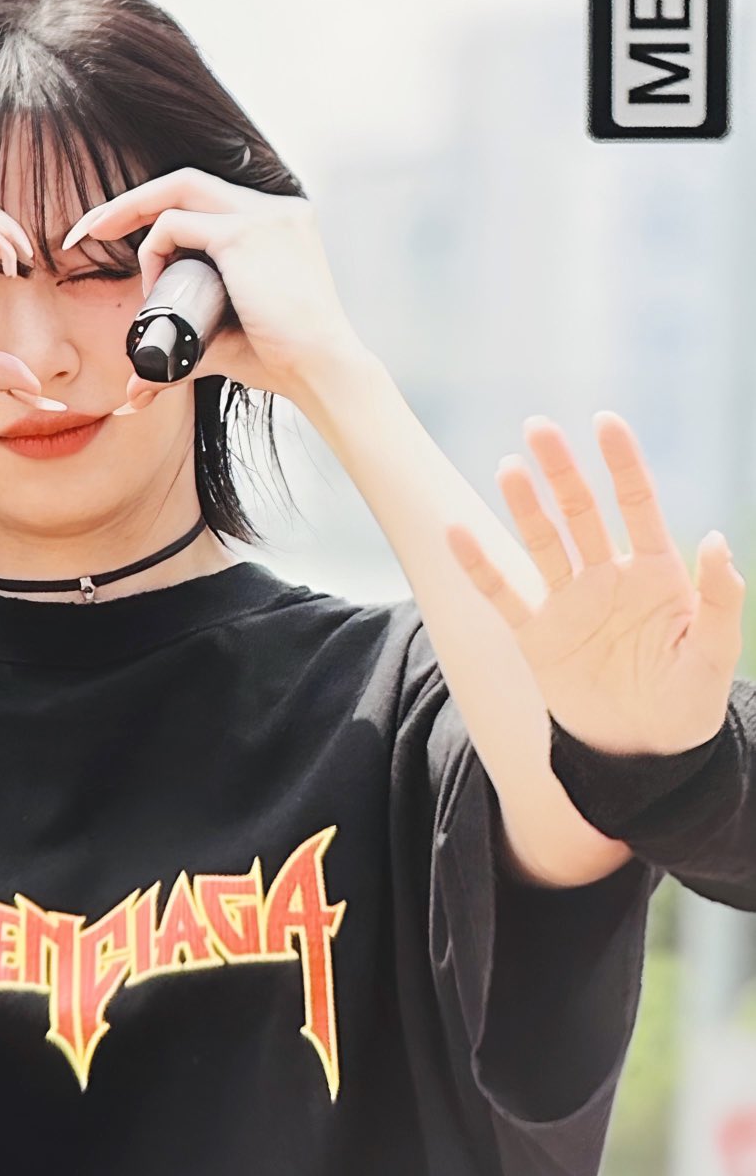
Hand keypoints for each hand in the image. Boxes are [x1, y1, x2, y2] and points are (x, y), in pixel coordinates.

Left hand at [59, 166, 366, 413]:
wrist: (322, 372)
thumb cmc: (281, 361)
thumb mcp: (223, 343)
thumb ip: (180, 357)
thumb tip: (134, 394)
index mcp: (278, 222)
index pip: (207, 199)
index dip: (157, 210)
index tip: (114, 237)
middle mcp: (274, 208)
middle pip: (186, 182)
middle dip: (129, 202)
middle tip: (86, 230)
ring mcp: (262, 215)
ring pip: (177, 194)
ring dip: (138, 225)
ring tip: (126, 271)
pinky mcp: (245, 234)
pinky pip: (177, 225)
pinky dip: (154, 252)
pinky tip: (154, 289)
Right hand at [447, 411, 745, 754]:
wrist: (645, 752)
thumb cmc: (690, 702)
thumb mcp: (715, 654)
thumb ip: (720, 599)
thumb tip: (717, 540)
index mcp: (656, 573)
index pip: (637, 504)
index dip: (622, 463)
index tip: (605, 423)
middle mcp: (608, 577)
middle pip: (581, 512)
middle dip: (561, 470)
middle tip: (539, 427)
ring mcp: (570, 604)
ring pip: (542, 543)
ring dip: (524, 505)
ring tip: (509, 467)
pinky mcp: (537, 635)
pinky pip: (502, 594)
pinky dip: (478, 564)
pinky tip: (456, 531)